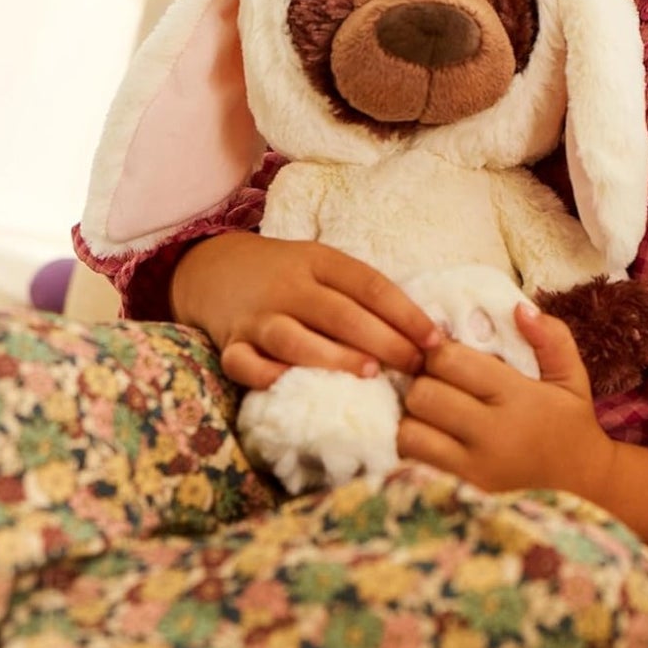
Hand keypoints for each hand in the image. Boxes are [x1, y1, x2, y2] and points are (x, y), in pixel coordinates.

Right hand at [170, 230, 440, 389]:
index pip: (370, 285)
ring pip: (294, 338)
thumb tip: (420, 333)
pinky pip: (243, 364)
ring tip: (369, 374)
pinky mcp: (229, 343)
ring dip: (333, 356)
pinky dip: (265, 376)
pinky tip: (292, 385)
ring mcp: (257, 315)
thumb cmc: (286, 275)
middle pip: (339, 312)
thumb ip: (360, 293)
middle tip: (415, 366)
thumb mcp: (322, 267)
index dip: (406, 313)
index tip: (435, 341)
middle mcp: (289, 286)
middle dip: (383, 340)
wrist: (212, 266)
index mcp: (320, 262)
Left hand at [397, 304, 616, 494]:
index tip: (445, 354)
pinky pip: (414, 465)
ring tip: (430, 412)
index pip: (449, 361)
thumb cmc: (570, 424)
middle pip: (423, 395)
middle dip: (422, 381)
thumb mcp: (571, 376)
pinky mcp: (461, 492)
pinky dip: (414, 447)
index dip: (438, 351)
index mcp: (517, 397)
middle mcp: (492, 434)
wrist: (584, 489)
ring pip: (410, 432)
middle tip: (435, 381)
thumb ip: (550, 337)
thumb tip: (518, 307)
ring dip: (413, 417)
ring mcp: (474, 469)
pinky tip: (430, 438)